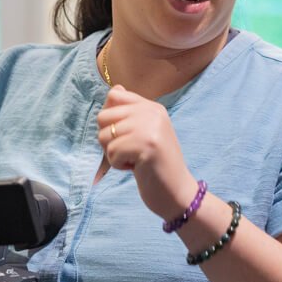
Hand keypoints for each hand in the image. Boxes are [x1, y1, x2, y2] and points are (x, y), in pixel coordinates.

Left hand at [97, 86, 199, 221]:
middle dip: (108, 139)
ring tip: (135, 160)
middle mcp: (152, 112)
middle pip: (103, 117)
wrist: (178, 192)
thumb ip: (128, 113)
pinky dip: (118, 165)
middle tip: (130, 151)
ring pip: (104, 136)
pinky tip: (136, 168)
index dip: (111, 120)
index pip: (115, 96)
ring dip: (113, 154)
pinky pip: (112, 152)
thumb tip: (114, 89)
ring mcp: (151, 127)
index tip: (127, 136)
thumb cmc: (156, 166)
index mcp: (152, 107)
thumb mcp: (144, 133)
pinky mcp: (147, 145)